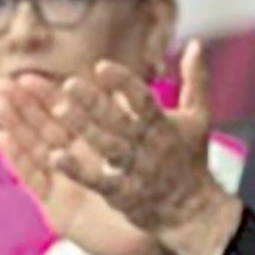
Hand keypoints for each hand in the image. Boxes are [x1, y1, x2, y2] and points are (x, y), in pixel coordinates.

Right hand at [0, 76, 160, 254]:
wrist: (142, 242)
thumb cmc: (147, 197)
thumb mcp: (142, 158)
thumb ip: (134, 125)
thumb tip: (126, 94)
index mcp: (93, 145)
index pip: (66, 115)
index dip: (45, 96)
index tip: (27, 75)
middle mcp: (73, 161)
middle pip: (43, 127)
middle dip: (21, 105)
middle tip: (0, 82)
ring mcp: (61, 183)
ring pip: (34, 148)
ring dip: (14, 125)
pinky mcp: (54, 206)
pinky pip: (34, 179)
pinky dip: (17, 158)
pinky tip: (1, 137)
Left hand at [49, 41, 240, 254]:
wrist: (192, 211)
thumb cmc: (190, 159)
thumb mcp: (199, 117)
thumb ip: (196, 80)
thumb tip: (196, 43)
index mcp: (165, 125)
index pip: (144, 100)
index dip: (123, 83)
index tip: (101, 66)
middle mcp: (150, 146)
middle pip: (119, 121)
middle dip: (94, 102)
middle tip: (68, 84)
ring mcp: (136, 170)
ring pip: (106, 146)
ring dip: (83, 128)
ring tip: (58, 110)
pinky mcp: (123, 193)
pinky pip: (98, 180)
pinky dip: (77, 169)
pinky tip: (55, 156)